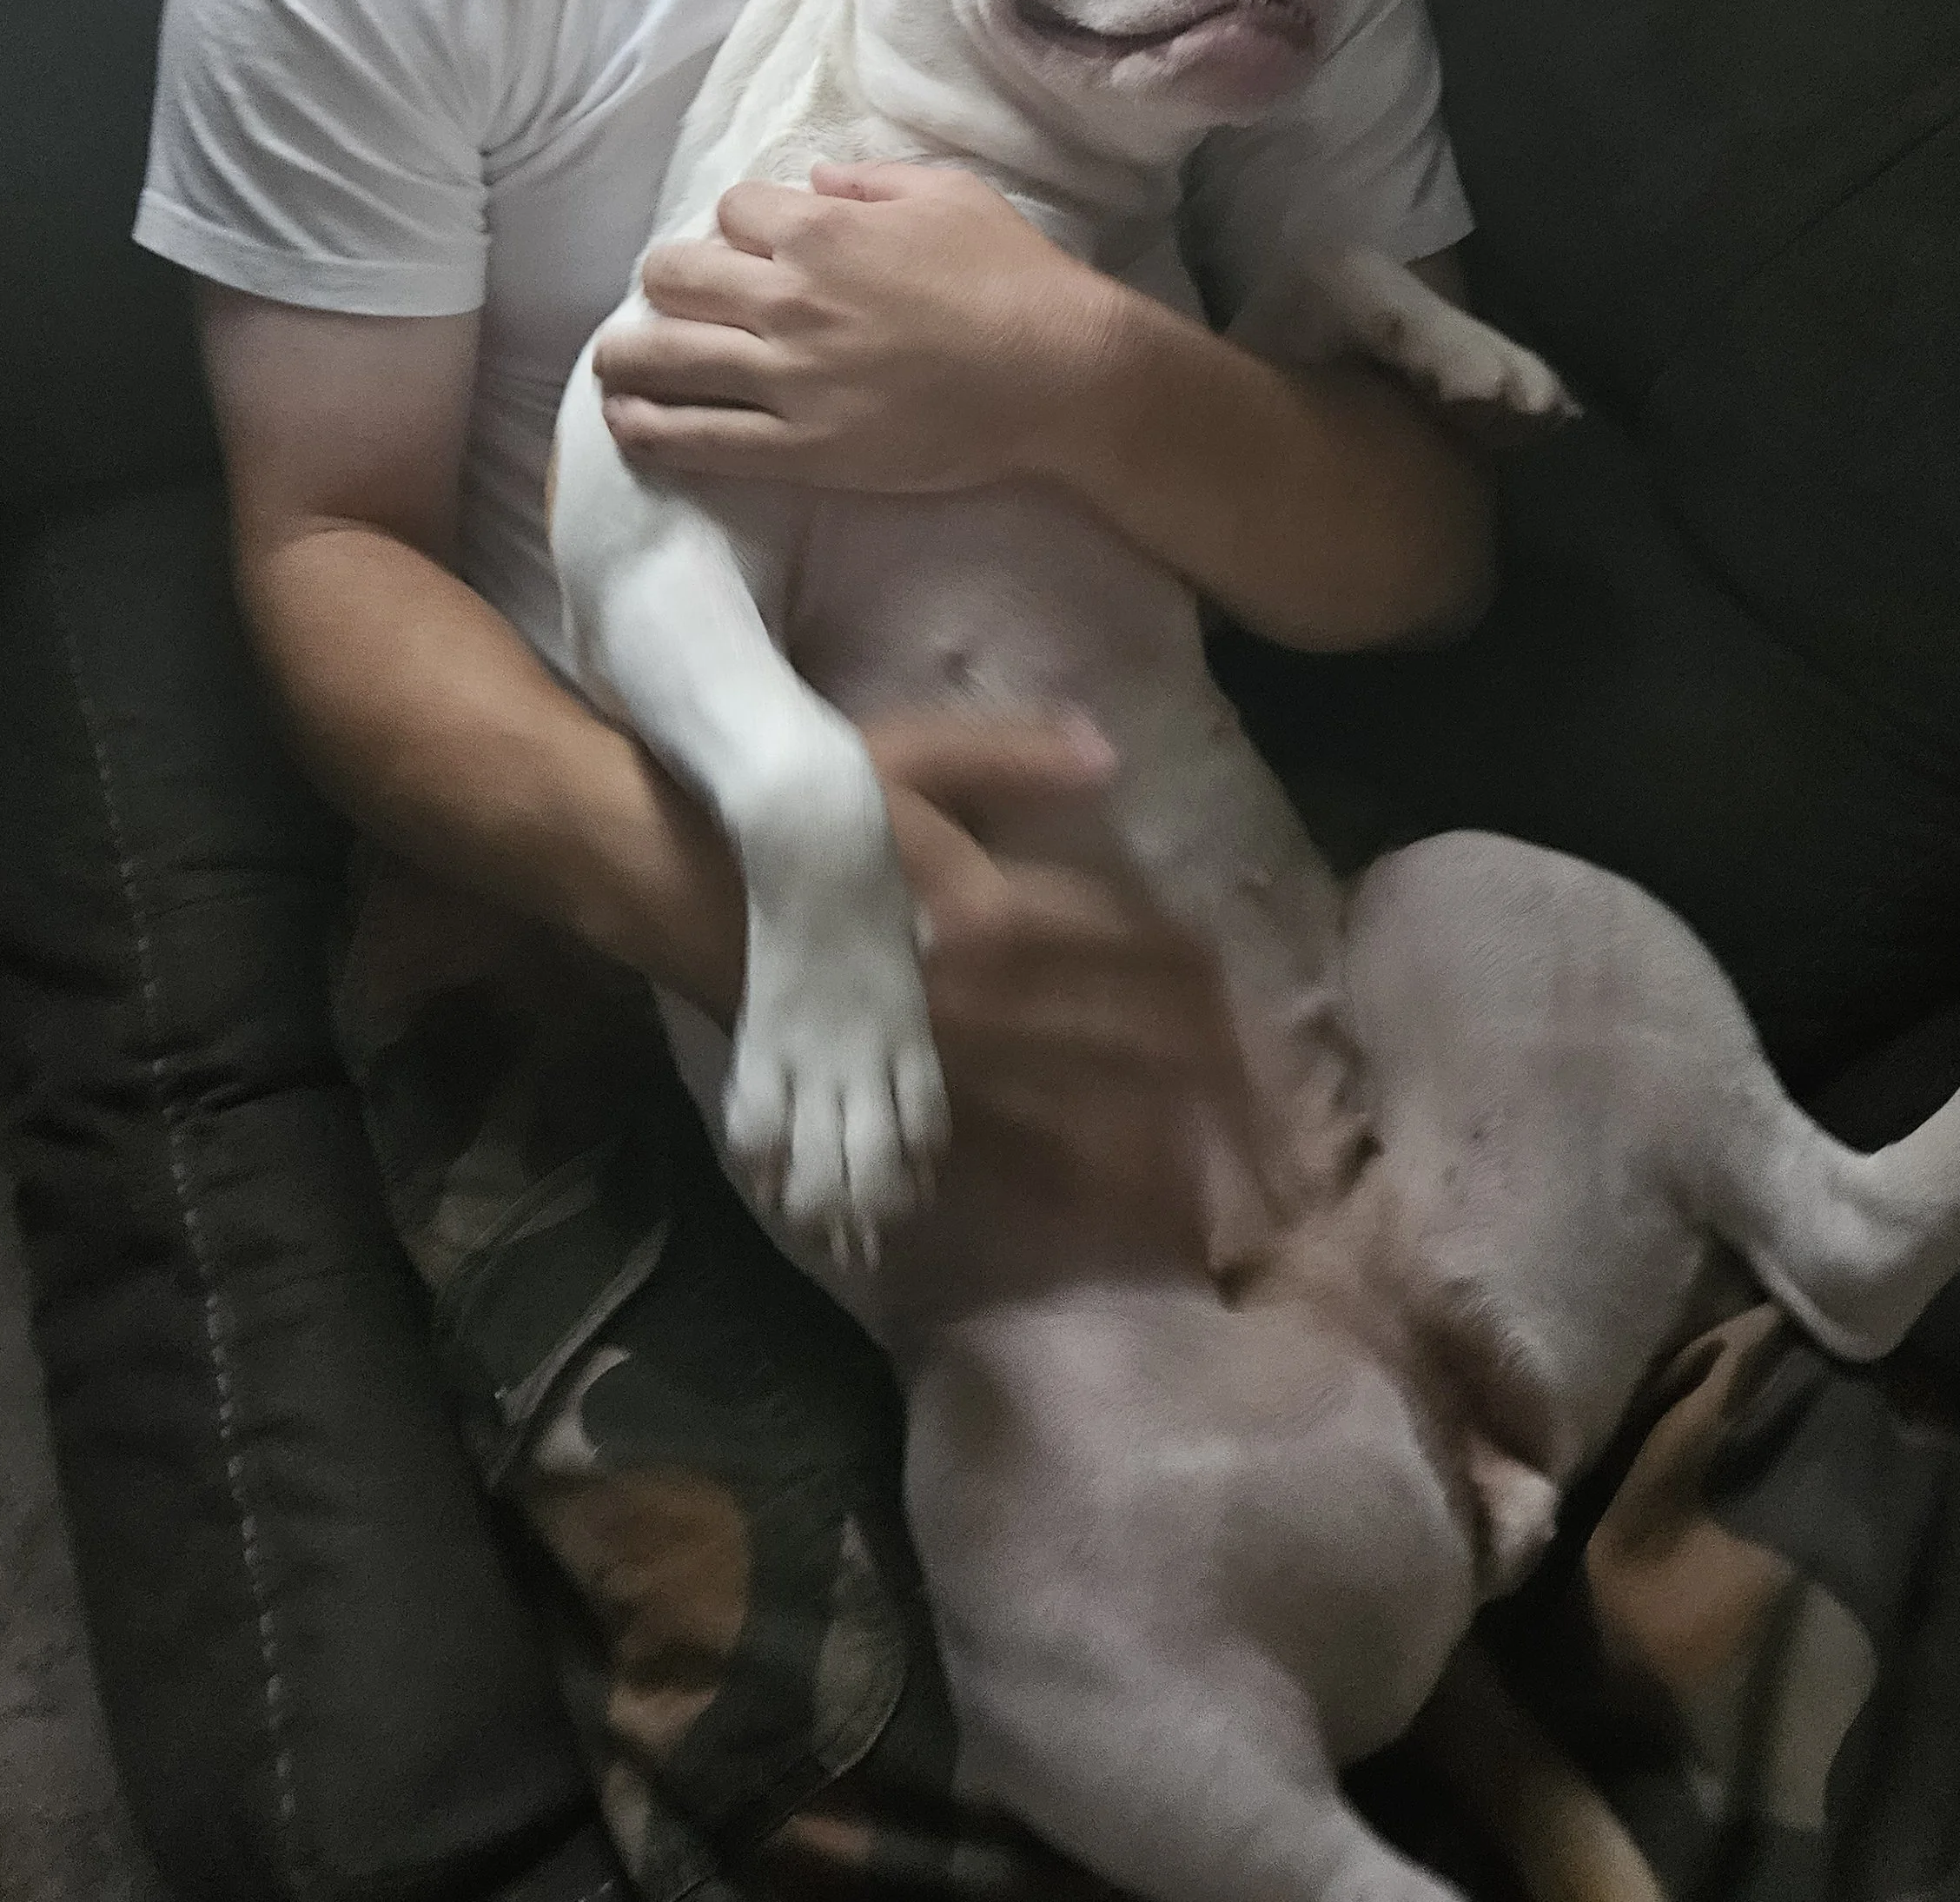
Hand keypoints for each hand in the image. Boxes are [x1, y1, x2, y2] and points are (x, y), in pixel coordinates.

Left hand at [594, 160, 1123, 491]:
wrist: (1061, 376)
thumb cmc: (1016, 278)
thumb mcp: (949, 193)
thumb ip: (869, 180)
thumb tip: (814, 178)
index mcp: (821, 230)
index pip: (730, 209)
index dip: (737, 224)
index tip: (752, 244)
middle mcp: (788, 299)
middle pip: (673, 276)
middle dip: (666, 281)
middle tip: (673, 299)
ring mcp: (787, 379)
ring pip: (663, 358)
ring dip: (626, 357)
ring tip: (616, 365)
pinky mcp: (800, 449)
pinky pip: (699, 440)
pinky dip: (650, 431)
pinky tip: (627, 426)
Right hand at [859, 711, 1262, 1265]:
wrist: (686, 879)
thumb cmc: (814, 812)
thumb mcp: (912, 755)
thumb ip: (1013, 754)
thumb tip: (1110, 753)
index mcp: (999, 914)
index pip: (1142, 956)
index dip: (1210, 991)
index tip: (1259, 1026)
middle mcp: (983, 1003)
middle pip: (1128, 1055)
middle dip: (1209, 1102)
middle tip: (1273, 1148)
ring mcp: (938, 1061)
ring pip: (1068, 1122)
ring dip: (1145, 1160)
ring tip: (1212, 1202)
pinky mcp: (890, 1090)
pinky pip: (991, 1153)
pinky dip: (1054, 1182)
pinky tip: (1098, 1206)